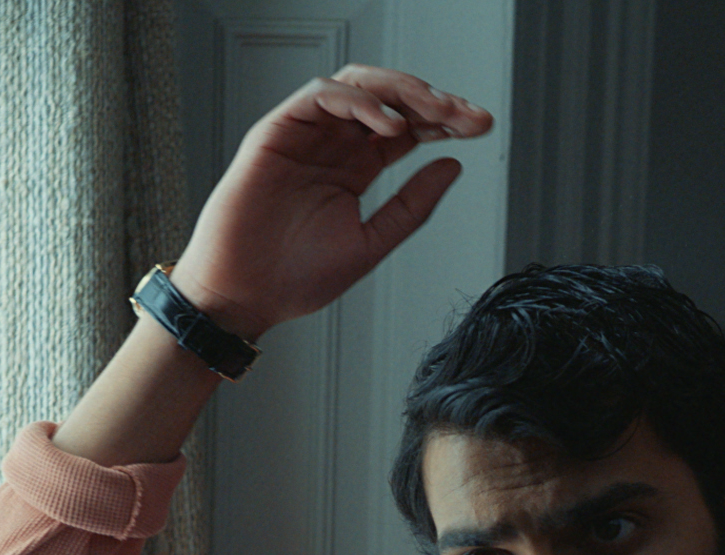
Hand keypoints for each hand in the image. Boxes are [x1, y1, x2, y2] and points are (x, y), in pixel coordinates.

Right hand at [168, 65, 493, 341]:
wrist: (245, 298)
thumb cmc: (295, 278)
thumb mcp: (372, 242)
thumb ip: (411, 205)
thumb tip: (451, 166)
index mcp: (354, 170)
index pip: (406, 130)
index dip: (443, 122)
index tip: (480, 128)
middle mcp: (331, 146)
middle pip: (389, 102)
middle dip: (433, 101)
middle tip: (467, 115)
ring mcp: (304, 136)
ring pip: (357, 86)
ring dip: (401, 92)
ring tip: (435, 111)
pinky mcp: (276, 133)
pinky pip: (319, 96)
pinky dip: (358, 102)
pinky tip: (388, 125)